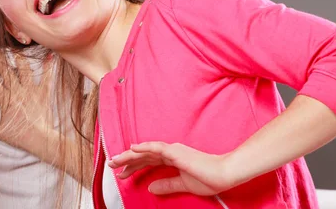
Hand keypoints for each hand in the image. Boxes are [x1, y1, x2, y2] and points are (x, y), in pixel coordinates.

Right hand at [0, 52, 56, 159]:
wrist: (40, 139)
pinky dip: (48, 66)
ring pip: (24, 70)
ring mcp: (31, 90)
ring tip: (14, 48)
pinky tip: (49, 55)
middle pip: (6, 71)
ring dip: (19, 58)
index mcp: (5, 100)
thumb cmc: (19, 136)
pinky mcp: (44, 92)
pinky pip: (46, 77)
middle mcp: (17, 91)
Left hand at [108, 142, 234, 195]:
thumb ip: (166, 185)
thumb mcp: (183, 184)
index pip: (147, 161)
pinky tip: (133, 148)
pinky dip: (144, 147)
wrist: (224, 174)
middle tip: (111, 165)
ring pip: (145, 150)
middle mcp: (169, 152)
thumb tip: (151, 188)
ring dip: (129, 155)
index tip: (121, 173)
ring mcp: (172, 150)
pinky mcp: (176, 152)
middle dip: (126, 160)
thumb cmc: (208, 178)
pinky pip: (157, 147)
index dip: (133, 166)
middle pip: (143, 155)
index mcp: (171, 158)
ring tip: (115, 159)